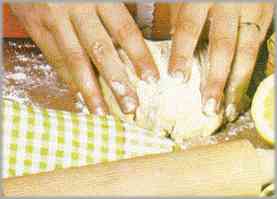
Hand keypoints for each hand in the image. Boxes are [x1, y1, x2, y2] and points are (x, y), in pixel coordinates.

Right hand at [10, 3, 158, 114]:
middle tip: (130, 105)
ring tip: (102, 113)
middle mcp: (78, 8)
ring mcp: (55, 19)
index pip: (125, 31)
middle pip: (102, 51)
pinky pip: (54, 59)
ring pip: (76, 60)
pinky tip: (80, 97)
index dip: (139, 56)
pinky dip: (69, 80)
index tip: (150, 79)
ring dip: (90, 91)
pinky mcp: (36, 27)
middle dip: (117, 81)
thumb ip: (111, 15)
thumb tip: (128, 48)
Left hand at [169, 2, 272, 120]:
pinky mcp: (266, 17)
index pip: (189, 29)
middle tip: (208, 106)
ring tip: (227, 108)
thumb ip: (182, 20)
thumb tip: (172, 55)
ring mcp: (252, 10)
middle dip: (215, 79)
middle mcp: (229, 4)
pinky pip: (258, 49)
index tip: (176, 78)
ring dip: (236, 83)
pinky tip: (239, 92)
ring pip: (246, 52)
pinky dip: (248, 72)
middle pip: (222, 46)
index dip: (182, 54)